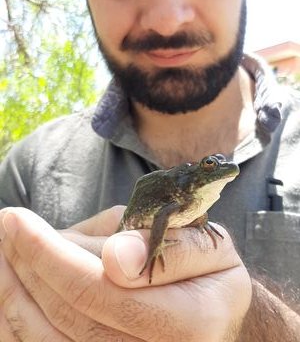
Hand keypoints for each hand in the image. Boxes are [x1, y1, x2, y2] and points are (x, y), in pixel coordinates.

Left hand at [0, 207, 251, 340]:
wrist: (218, 316)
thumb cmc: (212, 273)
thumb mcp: (210, 246)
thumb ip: (171, 249)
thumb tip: (116, 260)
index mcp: (189, 322)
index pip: (100, 291)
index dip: (50, 255)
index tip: (17, 221)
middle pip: (66, 317)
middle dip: (25, 267)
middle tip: (4, 226)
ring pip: (49, 341)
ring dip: (11, 295)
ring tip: (0, 252)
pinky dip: (19, 323)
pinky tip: (9, 288)